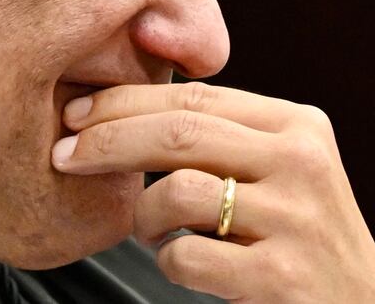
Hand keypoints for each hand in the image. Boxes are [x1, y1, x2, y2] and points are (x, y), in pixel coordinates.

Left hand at [52, 82, 374, 302]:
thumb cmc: (307, 237)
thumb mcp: (289, 169)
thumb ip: (233, 137)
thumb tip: (135, 114)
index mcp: (301, 126)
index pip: (199, 98)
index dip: (129, 102)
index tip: (82, 114)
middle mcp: (302, 162)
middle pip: (180, 133)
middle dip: (108, 140)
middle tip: (67, 153)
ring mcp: (294, 218)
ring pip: (177, 191)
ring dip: (143, 215)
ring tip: (150, 229)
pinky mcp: (279, 274)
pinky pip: (185, 257)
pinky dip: (168, 262)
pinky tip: (185, 263)